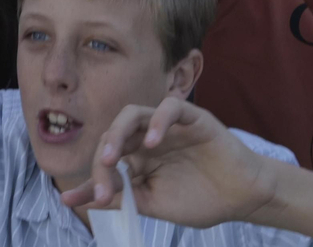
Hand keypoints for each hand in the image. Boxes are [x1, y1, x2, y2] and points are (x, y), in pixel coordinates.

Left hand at [60, 99, 274, 228]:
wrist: (242, 198)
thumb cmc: (201, 199)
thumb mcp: (154, 204)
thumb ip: (124, 197)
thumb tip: (83, 201)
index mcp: (136, 159)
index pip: (105, 161)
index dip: (88, 179)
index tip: (70, 199)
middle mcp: (147, 139)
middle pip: (113, 134)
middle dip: (100, 156)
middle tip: (99, 175)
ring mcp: (168, 126)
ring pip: (133, 113)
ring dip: (117, 133)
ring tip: (111, 157)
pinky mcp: (193, 118)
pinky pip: (170, 107)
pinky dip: (158, 120)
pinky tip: (152, 142)